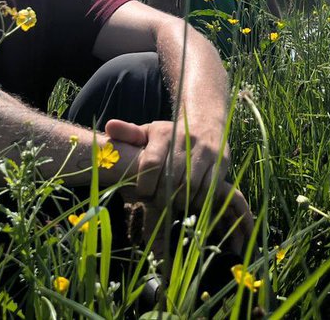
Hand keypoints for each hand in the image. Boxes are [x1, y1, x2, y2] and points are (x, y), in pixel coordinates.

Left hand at [105, 119, 254, 250]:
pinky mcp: (220, 163)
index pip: (151, 163)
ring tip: (172, 204)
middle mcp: (186, 140)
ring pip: (190, 186)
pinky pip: (208, 189)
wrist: (206, 124)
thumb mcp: (149, 131)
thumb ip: (128, 133)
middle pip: (170, 179)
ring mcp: (205, 152)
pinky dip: (197, 201)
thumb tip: (109, 126)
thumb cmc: (170, 135)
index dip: (145, 185)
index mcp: (164, 133)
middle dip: (161, 197)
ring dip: (178, 201)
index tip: (143, 194)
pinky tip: (189, 202)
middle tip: (157, 203)